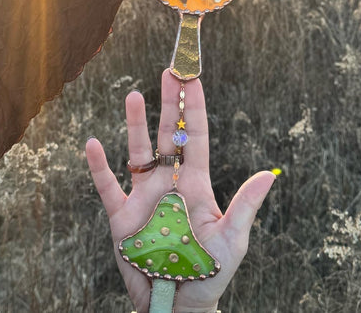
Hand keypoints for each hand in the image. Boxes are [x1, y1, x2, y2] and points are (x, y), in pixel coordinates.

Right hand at [86, 71, 275, 312]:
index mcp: (197, 183)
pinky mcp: (122, 216)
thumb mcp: (232, 240)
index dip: (195, 108)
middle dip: (170, 103)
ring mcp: (144, 196)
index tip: (193, 80)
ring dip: (135, 124)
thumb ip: (245, 206)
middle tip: (169, 71)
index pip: (197, 136)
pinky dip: (99, 166)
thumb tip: (267, 176)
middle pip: (169, 134)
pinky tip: (93, 144)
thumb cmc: (209, 273)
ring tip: (133, 95)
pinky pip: (108, 186)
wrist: (176, 304)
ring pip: (138, 151)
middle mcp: (169, 182)